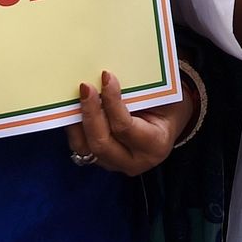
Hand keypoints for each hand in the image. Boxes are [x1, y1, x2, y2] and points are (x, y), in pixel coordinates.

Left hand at [64, 71, 191, 175]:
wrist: (168, 125)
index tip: (107, 77)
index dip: (112, 102)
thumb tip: (108, 76)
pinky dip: (75, 127)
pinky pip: (81, 147)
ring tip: (75, 97)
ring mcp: (115, 165)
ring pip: (86, 148)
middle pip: (102, 143)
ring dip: (77, 121)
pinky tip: (73, 109)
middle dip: (90, 113)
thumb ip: (139, 92)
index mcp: (155, 146)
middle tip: (85, 87)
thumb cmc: (168, 107)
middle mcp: (134, 162)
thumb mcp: (163, 99)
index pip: (125, 127)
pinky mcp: (101, 161)